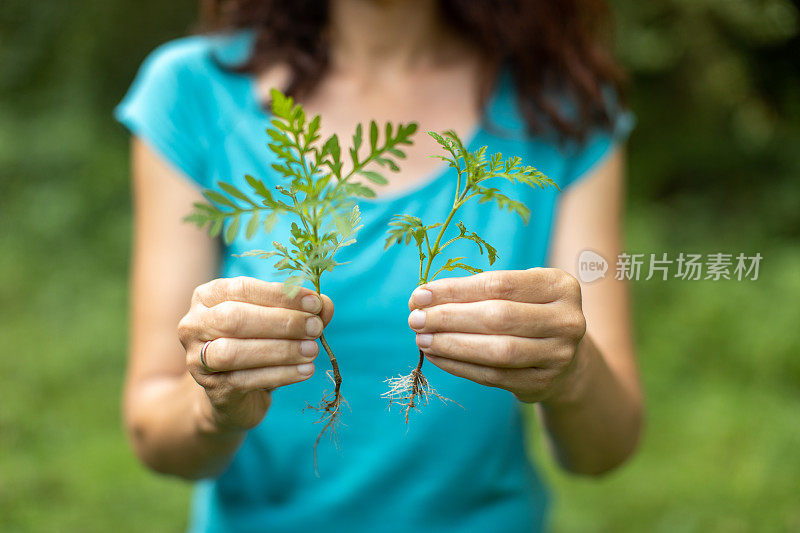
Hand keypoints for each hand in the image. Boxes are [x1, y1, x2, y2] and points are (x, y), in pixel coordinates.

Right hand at [178, 277, 333, 432]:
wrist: (231, 394)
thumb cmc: (255, 345)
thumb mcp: (276, 324)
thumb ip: (300, 311)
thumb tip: (325, 304)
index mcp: (208, 297)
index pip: (242, 289)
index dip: (281, 295)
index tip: (315, 303)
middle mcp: (194, 325)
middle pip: (235, 318)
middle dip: (281, 322)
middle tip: (315, 328)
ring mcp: (197, 359)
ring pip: (235, 352)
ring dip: (281, 350)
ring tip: (312, 350)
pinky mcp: (211, 389)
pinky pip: (246, 380)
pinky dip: (281, 374)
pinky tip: (306, 370)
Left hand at [407, 268, 586, 403]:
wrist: (565, 357)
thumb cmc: (528, 312)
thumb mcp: (518, 292)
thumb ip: (477, 291)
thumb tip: (423, 299)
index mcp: (560, 286)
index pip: (499, 284)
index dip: (456, 290)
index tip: (420, 294)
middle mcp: (567, 320)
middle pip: (498, 317)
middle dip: (449, 317)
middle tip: (415, 319)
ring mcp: (558, 355)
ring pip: (497, 351)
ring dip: (451, 345)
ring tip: (421, 339)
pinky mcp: (542, 383)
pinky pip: (493, 376)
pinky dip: (459, 366)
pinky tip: (437, 356)